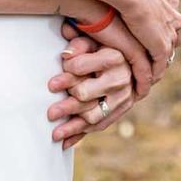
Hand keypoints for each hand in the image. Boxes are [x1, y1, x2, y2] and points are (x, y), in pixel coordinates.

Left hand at [46, 33, 137, 148]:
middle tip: (50, 112)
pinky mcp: (119, 111)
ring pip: (93, 116)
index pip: (82, 66)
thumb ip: (78, 41)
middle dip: (66, 105)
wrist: (130, 60)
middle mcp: (121, 79)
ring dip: (72, 125)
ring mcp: (122, 98)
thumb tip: (65, 45)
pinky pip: (99, 126)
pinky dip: (80, 135)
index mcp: (114, 56)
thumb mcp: (93, 38)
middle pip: (86, 94)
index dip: (65, 70)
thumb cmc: (102, 46)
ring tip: (54, 132)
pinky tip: (64, 142)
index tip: (53, 79)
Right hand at [94, 0, 176, 95]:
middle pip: (171, 43)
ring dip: (154, 70)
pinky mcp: (159, 48)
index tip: (148, 44)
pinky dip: (147, 79)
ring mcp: (168, 35)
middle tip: (148, 66)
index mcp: (170, 2)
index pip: (170, 25)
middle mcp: (174, 19)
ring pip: (164, 58)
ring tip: (141, 81)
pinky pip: (155, 68)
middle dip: (161, 55)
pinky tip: (138, 87)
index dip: (160, 36)